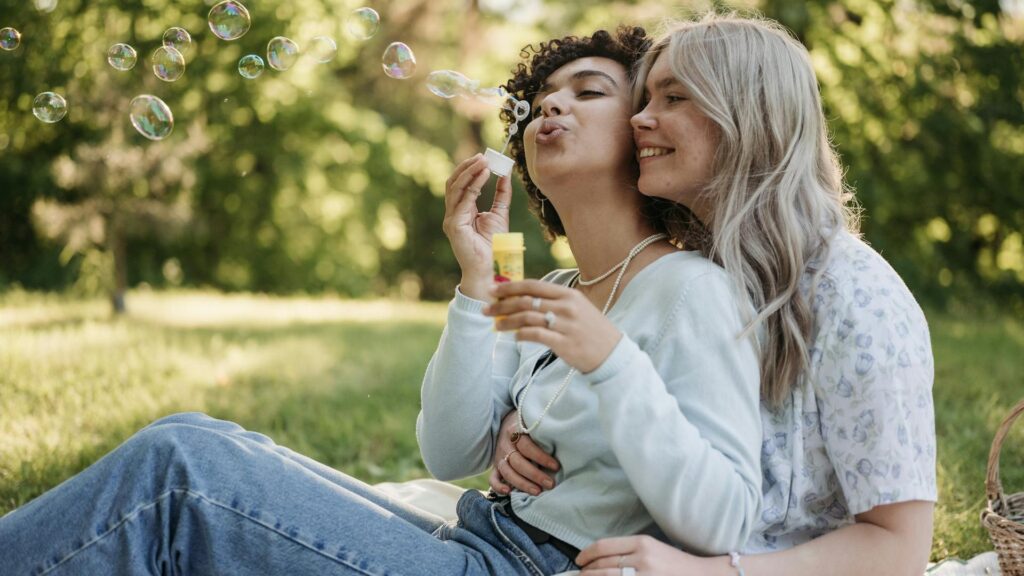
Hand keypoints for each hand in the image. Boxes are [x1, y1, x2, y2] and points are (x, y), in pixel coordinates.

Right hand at [442, 154, 512, 299]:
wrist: (491, 267)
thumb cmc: (494, 245)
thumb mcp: (500, 214)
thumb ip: (501, 195)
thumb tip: (505, 174)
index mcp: (461, 211)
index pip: (460, 184)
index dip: (469, 169)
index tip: (484, 157)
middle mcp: (453, 214)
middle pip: (454, 183)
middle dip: (467, 167)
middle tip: (482, 156)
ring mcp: (451, 219)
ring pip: (455, 188)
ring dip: (469, 172)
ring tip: (483, 161)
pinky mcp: (454, 225)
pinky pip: (463, 200)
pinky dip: (473, 185)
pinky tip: (484, 175)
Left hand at [484, 280, 621, 373]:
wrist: (612, 354)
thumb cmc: (592, 331)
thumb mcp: (578, 308)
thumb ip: (555, 301)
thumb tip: (526, 298)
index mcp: (569, 294)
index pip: (533, 285)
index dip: (510, 287)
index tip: (493, 290)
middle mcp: (566, 307)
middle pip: (526, 300)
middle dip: (502, 304)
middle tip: (486, 309)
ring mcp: (565, 325)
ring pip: (527, 317)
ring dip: (507, 321)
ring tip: (496, 325)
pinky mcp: (564, 343)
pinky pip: (535, 335)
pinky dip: (521, 335)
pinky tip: (514, 337)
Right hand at [489, 410, 559, 495]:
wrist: (507, 420)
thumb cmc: (528, 424)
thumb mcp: (533, 423)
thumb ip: (542, 434)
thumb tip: (564, 447)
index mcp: (514, 431)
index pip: (527, 446)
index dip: (541, 457)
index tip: (556, 466)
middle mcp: (505, 444)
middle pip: (518, 462)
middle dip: (535, 475)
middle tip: (550, 484)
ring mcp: (499, 455)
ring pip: (507, 472)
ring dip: (522, 484)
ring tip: (537, 491)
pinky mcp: (495, 465)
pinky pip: (493, 477)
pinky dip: (498, 486)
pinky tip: (508, 492)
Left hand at [576, 536, 726, 574]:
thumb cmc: (675, 563)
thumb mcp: (653, 548)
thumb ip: (629, 551)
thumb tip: (600, 558)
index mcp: (643, 543)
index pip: (604, 546)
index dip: (587, 554)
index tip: (579, 560)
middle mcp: (643, 559)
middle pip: (603, 565)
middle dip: (587, 571)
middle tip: (580, 574)